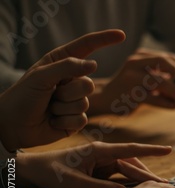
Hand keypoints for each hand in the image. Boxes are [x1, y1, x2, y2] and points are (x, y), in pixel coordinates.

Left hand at [0, 30, 125, 150]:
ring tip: (49, 109)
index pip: (87, 47)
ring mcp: (75, 100)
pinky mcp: (76, 119)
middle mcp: (71, 80)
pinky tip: (53, 121)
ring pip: (85, 102)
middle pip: (88, 83)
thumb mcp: (41, 76)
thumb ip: (67, 67)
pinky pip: (82, 119)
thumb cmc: (23, 97)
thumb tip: (94, 64)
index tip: (121, 35)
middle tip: (51, 96)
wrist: (13, 126)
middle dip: (69, 92)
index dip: (105, 40)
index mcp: (62, 63)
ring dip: (64, 108)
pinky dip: (65, 122)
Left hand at [17, 142, 170, 187]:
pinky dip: (130, 183)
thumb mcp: (75, 183)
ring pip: (128, 170)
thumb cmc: (52, 173)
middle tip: (166, 186)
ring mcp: (102, 162)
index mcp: (99, 151)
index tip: (168, 149)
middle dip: (149, 175)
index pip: (131, 150)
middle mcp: (104, 154)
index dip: (151, 150)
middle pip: (132, 163)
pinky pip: (120, 176)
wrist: (34, 171)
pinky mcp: (99, 170)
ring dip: (141, 179)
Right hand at [89, 48, 174, 115]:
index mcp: (140, 56)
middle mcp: (134, 63)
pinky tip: (173, 106)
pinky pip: (151, 98)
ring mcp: (130, 77)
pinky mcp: (128, 94)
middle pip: (162, 62)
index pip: (165, 57)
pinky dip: (165, 102)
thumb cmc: (131, 89)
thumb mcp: (145, 77)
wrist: (104, 98)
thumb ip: (162, 77)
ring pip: (158, 81)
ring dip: (174, 90)